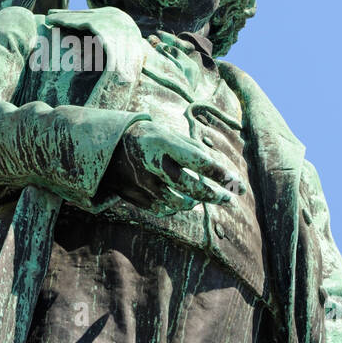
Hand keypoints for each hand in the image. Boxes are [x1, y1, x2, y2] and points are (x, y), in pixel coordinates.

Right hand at [101, 120, 244, 215]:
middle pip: (191, 188)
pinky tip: (179, 201)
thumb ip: (191, 149)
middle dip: (214, 195)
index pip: (199, 162)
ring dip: (193, 202)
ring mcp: (141, 183)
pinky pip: (162, 210)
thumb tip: (218, 170)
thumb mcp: (167, 133)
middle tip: (228, 198)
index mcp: (162, 142)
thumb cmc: (146, 136)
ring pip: (178, 203)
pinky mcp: (133, 196)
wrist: (104, 145)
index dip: (221, 174)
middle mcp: (151, 164)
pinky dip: (174, 208)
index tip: (237, 183)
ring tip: (199, 199)